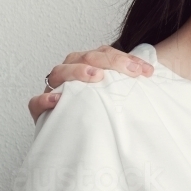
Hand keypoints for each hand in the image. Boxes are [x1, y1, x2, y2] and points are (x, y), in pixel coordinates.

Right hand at [28, 45, 153, 121]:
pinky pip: (36, 102)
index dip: (127, 59)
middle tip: (130, 71)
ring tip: (96, 77)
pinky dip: (44, 99)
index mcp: (90, 65)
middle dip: (110, 61)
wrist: (83, 137)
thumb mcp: (122, 95)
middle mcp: (72, 72)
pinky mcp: (42, 109)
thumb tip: (155, 79)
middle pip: (86, 57)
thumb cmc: (106, 111)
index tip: (147, 72)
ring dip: (78, 71)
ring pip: (60, 71)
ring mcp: (56, 89)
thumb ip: (132, 85)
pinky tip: (57, 100)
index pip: (106, 53)